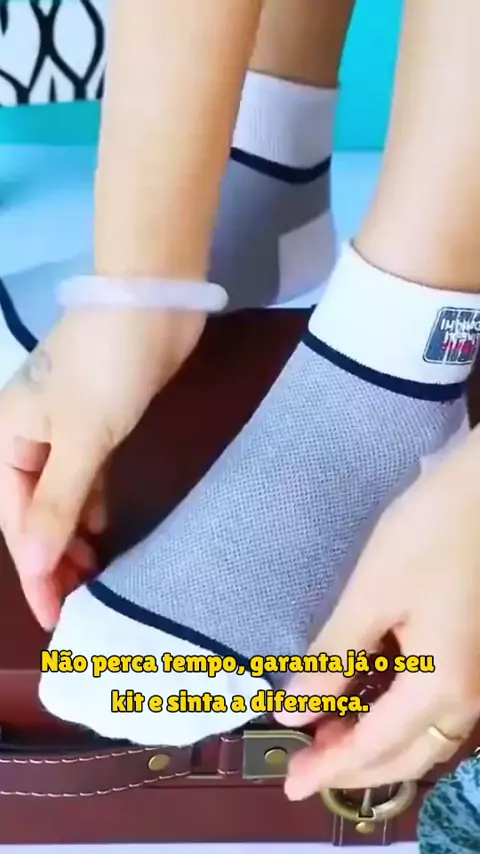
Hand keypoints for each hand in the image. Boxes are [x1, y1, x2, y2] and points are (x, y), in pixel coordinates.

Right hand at [0, 306, 203, 630]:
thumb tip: (31, 564)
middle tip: (80, 601)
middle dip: (52, 555)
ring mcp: (66, 426)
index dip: (34, 570)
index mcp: (9, 436)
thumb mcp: (81, 439)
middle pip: (34, 509)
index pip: (16, 519)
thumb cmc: (108, 369)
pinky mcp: (101, 420)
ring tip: (94, 575)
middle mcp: (29, 434)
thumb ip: (57, 502)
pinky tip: (102, 528)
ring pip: (62, 494)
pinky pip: (87, 474)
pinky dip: (92, 502)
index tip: (55, 616)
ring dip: (73, 534)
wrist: (153, 302)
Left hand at [275, 428, 479, 799]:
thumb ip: (334, 658)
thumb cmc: (429, 533)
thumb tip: (294, 709)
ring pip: (423, 735)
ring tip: (325, 731)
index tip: (288, 781)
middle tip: (303, 763)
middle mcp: (468, 696)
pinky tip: (362, 697)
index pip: (376, 746)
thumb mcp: (371, 594)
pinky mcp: (471, 654)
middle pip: (406, 754)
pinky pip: (432, 705)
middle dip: (353, 764)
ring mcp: (476, 677)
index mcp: (442, 685)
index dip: (330, 765)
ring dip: (375, 741)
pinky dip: (394, 714)